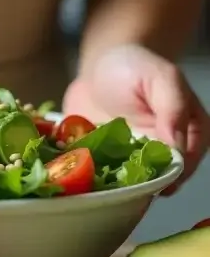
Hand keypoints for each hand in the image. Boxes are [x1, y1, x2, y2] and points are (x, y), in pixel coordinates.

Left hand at [63, 45, 209, 192]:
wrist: (98, 67)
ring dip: (107, 188)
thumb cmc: (135, 67)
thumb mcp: (160, 77)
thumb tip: (177, 146)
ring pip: (123, 188)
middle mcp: (160, 156)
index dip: (163, 177)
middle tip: (111, 188)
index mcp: (187, 138)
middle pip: (151, 184)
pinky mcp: (102, 162)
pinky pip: (94, 177)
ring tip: (90, 184)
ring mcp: (129, 163)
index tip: (141, 180)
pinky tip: (70, 174)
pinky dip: (83, 178)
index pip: (181, 168)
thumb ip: (173, 108)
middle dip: (132, 190)